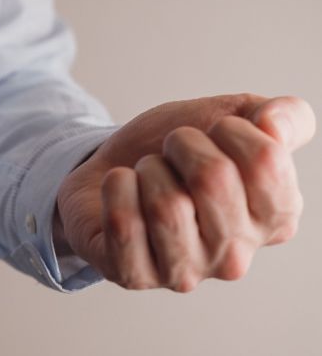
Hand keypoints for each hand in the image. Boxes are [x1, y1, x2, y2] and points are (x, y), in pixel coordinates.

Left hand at [56, 94, 314, 291]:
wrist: (110, 168)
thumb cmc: (175, 153)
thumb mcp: (233, 119)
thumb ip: (283, 117)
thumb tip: (274, 122)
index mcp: (273, 220)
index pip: (267, 161)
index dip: (228, 129)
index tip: (210, 133)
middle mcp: (235, 257)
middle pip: (214, 178)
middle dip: (182, 144)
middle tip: (170, 151)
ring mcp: (185, 273)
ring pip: (167, 206)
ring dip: (147, 169)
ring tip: (146, 174)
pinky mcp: (135, 276)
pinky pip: (124, 225)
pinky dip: (116, 188)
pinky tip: (119, 188)